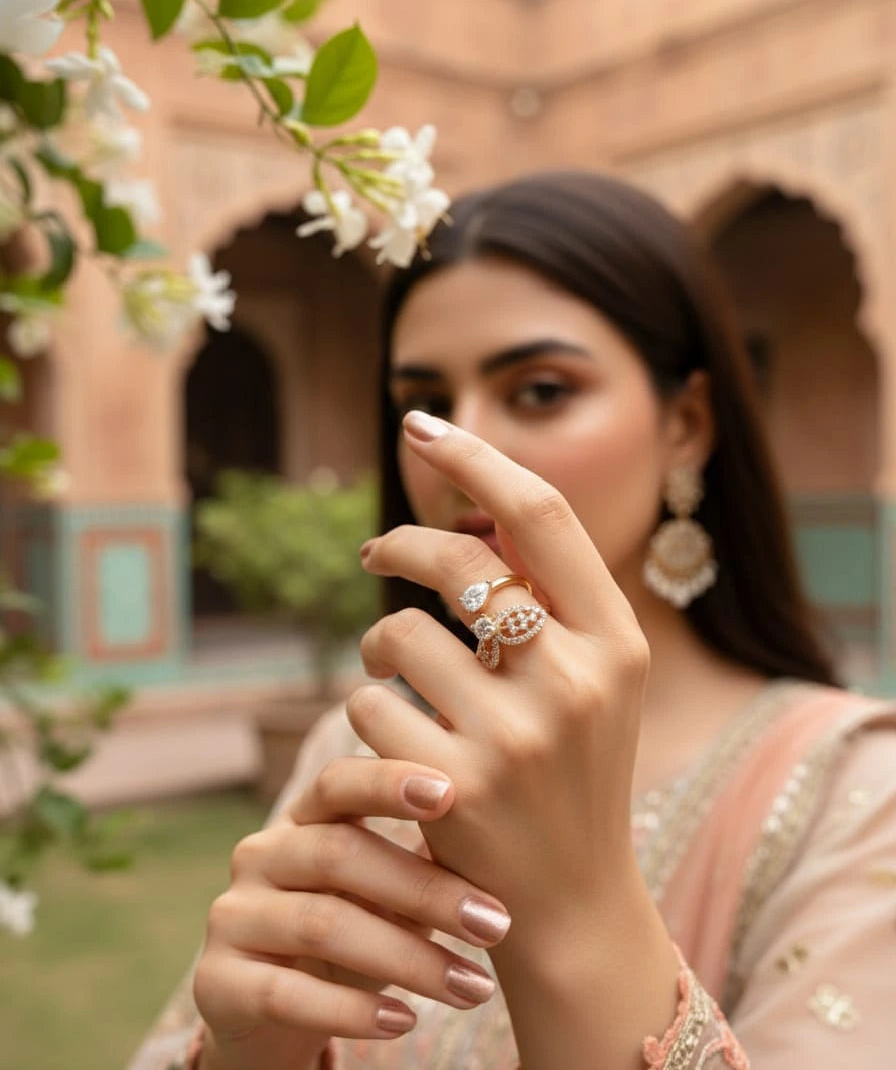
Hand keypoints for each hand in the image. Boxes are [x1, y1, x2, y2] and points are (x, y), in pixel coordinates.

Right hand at [192, 754, 510, 1068]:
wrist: (272, 1014)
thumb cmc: (352, 930)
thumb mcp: (388, 891)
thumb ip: (424, 855)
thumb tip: (498, 820)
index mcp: (302, 819)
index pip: (337, 782)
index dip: (388, 781)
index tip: (450, 792)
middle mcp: (260, 855)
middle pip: (340, 854)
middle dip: (425, 889)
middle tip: (495, 922)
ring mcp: (232, 916)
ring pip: (322, 923)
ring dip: (407, 959)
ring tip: (473, 987)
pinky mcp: (216, 982)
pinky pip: (285, 993)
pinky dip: (350, 1009)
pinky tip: (403, 1022)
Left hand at [354, 410, 650, 952]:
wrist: (571, 905)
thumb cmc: (572, 775)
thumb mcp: (593, 683)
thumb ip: (549, 598)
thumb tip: (470, 502)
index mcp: (620, 642)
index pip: (542, 515)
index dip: (476, 457)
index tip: (421, 424)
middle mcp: (577, 679)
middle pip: (459, 558)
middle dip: (401, 542)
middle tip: (373, 550)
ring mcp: (516, 737)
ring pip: (397, 634)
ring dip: (382, 647)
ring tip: (402, 684)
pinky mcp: (451, 788)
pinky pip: (369, 706)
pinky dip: (370, 716)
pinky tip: (398, 750)